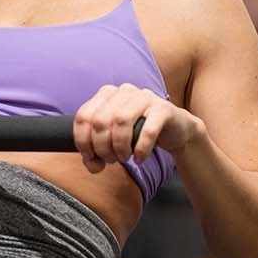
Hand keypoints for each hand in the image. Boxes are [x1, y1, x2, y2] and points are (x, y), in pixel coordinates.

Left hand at [73, 84, 205, 173]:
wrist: (175, 129)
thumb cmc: (139, 133)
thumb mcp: (114, 140)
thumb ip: (98, 152)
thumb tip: (92, 166)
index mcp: (106, 94)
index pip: (83, 116)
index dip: (83, 141)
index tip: (90, 158)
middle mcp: (124, 91)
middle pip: (100, 121)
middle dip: (102, 147)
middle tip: (111, 160)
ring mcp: (144, 97)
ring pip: (121, 121)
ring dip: (119, 146)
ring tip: (124, 158)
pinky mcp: (163, 109)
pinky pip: (148, 130)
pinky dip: (141, 149)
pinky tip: (140, 158)